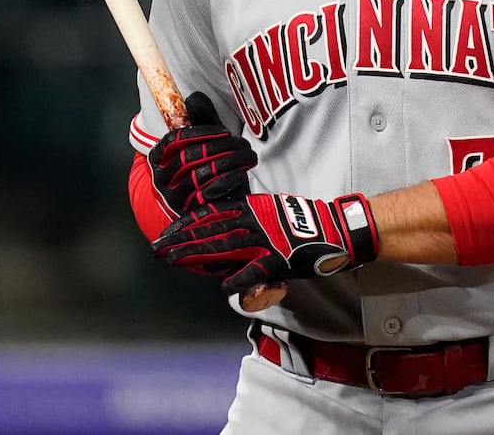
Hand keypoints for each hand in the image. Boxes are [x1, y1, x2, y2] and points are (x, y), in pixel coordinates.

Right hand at [151, 92, 256, 211]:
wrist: (212, 203)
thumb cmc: (207, 166)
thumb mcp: (204, 141)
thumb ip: (200, 119)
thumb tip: (194, 96)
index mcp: (158, 159)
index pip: (172, 141)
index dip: (198, 133)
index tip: (224, 131)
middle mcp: (161, 180)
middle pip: (188, 158)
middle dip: (220, 148)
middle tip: (243, 144)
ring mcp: (174, 200)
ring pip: (199, 176)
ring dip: (229, 162)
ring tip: (248, 156)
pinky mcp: (190, 214)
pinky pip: (208, 195)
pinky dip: (228, 181)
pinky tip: (242, 173)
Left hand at [153, 193, 378, 295]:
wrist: (335, 229)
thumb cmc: (302, 224)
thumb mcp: (269, 215)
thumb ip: (246, 223)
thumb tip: (223, 233)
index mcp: (251, 209)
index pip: (211, 213)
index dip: (186, 223)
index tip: (166, 231)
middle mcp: (254, 221)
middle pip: (210, 229)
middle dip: (181, 239)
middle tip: (157, 247)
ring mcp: (266, 240)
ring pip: (224, 246)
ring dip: (197, 253)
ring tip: (174, 259)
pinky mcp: (279, 259)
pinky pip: (254, 270)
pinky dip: (237, 278)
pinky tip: (222, 285)